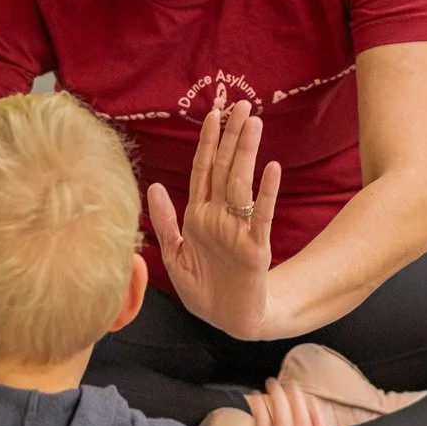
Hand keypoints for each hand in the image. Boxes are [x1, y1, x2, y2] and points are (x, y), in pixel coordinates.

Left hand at [148, 101, 281, 339]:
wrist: (229, 320)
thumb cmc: (203, 289)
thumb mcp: (175, 256)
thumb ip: (165, 222)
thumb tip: (154, 186)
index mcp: (199, 215)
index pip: (203, 170)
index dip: (207, 143)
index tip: (212, 115)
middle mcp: (220, 216)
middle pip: (225, 168)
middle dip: (232, 136)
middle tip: (242, 105)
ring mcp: (239, 229)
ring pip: (241, 183)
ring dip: (247, 153)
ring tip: (254, 124)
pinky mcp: (255, 247)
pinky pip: (260, 215)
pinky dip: (265, 192)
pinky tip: (271, 169)